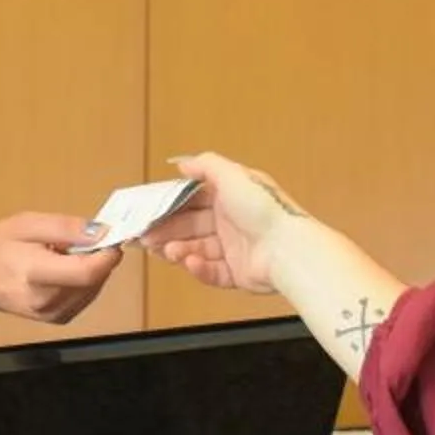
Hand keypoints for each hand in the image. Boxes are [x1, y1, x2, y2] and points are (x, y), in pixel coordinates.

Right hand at [0, 213, 121, 326]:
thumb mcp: (26, 224)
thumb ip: (65, 227)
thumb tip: (101, 232)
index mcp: (35, 274)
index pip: (88, 272)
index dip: (107, 253)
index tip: (109, 235)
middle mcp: (46, 301)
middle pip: (95, 280)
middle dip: (98, 257)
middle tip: (81, 240)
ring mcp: (52, 314)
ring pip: (94, 289)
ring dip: (92, 268)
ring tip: (65, 254)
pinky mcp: (57, 319)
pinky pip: (86, 297)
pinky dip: (84, 281)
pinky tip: (65, 270)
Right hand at [144, 153, 302, 296]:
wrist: (288, 250)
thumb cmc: (265, 210)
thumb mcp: (232, 175)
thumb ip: (205, 165)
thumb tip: (181, 163)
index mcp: (231, 195)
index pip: (193, 199)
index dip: (170, 204)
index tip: (149, 210)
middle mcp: (232, 220)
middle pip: (191, 226)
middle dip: (167, 231)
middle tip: (145, 236)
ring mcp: (235, 247)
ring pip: (198, 249)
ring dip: (179, 250)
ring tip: (167, 252)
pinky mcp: (238, 272)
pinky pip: (213, 272)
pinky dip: (199, 269)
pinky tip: (191, 263)